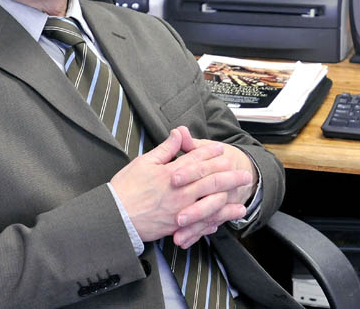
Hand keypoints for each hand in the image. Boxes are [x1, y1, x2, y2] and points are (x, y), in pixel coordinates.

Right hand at [109, 127, 251, 243]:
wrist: (114, 217)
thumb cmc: (126, 188)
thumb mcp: (144, 162)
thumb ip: (166, 149)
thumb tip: (179, 133)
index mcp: (171, 173)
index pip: (197, 160)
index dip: (211, 153)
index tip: (223, 149)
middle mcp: (179, 191)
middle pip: (210, 180)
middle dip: (229, 176)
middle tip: (244, 174)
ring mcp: (180, 210)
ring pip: (210, 203)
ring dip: (228, 200)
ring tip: (242, 197)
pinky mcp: (176, 226)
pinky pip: (199, 224)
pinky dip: (212, 221)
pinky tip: (222, 220)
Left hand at [169, 127, 258, 247]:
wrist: (245, 173)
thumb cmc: (218, 160)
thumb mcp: (204, 148)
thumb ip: (191, 144)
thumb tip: (180, 131)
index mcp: (216, 165)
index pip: (201, 168)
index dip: (188, 173)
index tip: (173, 179)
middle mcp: (221, 186)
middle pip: (209, 198)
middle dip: (194, 210)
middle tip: (178, 218)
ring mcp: (220, 202)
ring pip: (210, 217)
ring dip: (194, 227)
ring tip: (179, 234)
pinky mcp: (217, 215)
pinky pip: (206, 227)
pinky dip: (195, 235)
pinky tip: (183, 241)